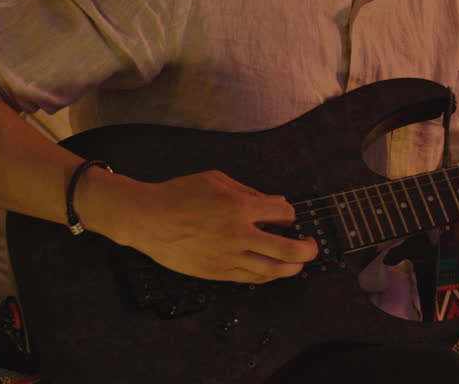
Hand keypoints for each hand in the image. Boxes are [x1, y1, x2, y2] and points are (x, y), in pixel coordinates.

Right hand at [107, 169, 318, 282]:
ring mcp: (228, 257)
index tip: (285, 216)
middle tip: (311, 247)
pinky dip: (266, 275)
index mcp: (241, 207)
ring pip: (272, 270)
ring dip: (291, 268)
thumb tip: (275, 202)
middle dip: (306, 249)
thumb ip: (250, 192)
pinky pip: (250, 278)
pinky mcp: (217, 273)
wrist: (148, 219)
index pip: (283, 213)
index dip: (289, 214)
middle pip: (288, 250)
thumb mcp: (217, 180)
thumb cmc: (180, 195)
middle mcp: (239, 235)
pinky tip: (271, 271)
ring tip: (297, 264)